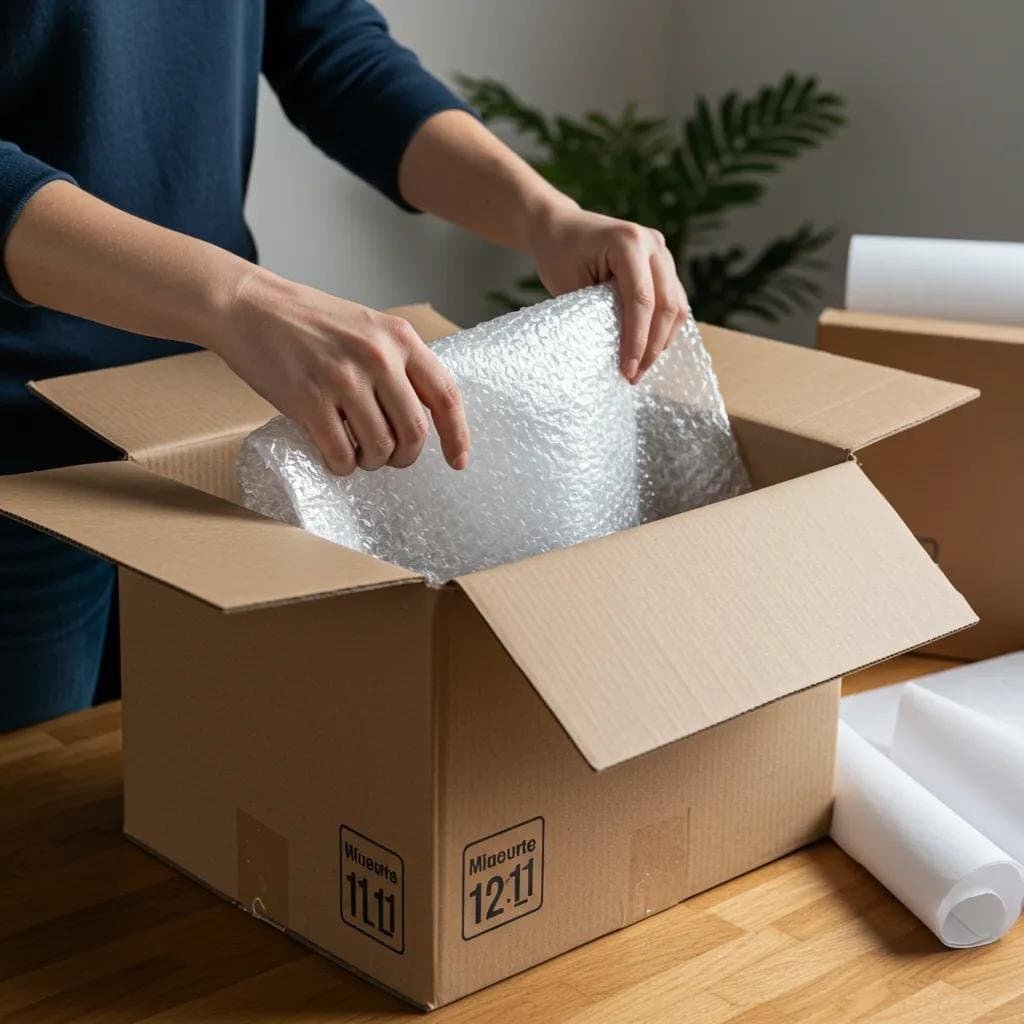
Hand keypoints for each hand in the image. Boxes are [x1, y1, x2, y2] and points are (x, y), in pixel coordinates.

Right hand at [215, 268, 469, 475]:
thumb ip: (399, 363)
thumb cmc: (309, 321)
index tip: (457, 462)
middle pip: (414, 432)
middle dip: (405, 456)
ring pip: (379, 448)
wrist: (250, 306)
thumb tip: (425, 416)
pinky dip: (342, 466)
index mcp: (400, 338)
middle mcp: (378, 357)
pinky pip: (341, 453)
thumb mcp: (368, 328)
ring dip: (371, 462)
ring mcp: (343, 379)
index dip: (456, 436)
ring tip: (358, 453)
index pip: (445, 396)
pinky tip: (335, 457)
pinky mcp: (309, 400)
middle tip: (389, 457)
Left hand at [525, 201, 688, 382]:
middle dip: (653, 345)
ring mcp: (661, 250)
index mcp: (627, 242)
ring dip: (662, 339)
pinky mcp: (662, 262)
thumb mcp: (569, 285)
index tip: (628, 369)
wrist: (559, 226)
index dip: (637, 339)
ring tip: (642, 367)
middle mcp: (652, 243)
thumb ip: (595, 313)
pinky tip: (649, 348)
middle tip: (635, 376)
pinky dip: (664, 326)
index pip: (641, 299)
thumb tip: (615, 353)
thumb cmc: (558, 253)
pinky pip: (673, 299)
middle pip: (666, 303)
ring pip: (676, 304)